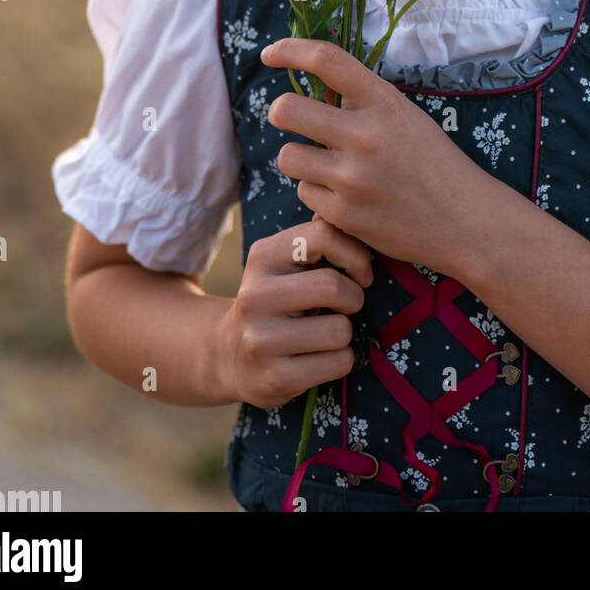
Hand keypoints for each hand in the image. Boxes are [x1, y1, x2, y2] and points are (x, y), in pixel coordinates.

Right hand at [216, 215, 372, 408]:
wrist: (228, 355)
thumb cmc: (277, 300)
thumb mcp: (285, 263)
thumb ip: (316, 238)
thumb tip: (351, 212)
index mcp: (262, 256)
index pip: (324, 236)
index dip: (356, 254)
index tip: (360, 272)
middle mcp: (254, 295)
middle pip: (333, 287)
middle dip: (354, 298)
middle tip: (348, 305)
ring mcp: (260, 340)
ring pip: (340, 330)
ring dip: (346, 333)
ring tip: (327, 332)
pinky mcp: (274, 378)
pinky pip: (338, 363)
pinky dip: (341, 360)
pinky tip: (320, 358)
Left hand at [261, 36, 489, 272]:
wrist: (464, 219)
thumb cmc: (434, 162)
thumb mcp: (405, 117)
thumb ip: (363, 103)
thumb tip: (315, 90)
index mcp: (383, 102)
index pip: (326, 60)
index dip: (289, 50)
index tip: (270, 54)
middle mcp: (364, 135)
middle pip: (286, 110)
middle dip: (281, 112)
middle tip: (291, 118)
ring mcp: (351, 177)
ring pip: (288, 156)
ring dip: (301, 159)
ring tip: (327, 166)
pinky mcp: (344, 214)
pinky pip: (305, 192)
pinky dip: (319, 193)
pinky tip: (346, 197)